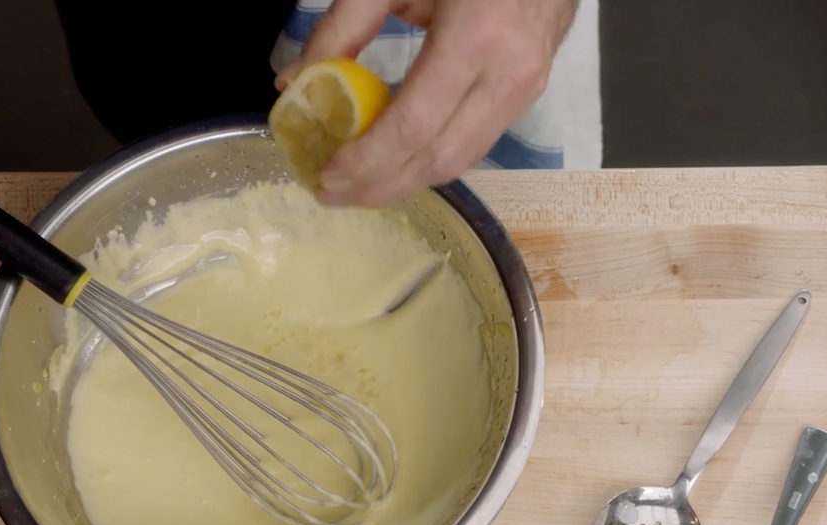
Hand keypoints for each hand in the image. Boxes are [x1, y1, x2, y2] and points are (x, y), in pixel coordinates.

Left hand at [276, 0, 577, 206]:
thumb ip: (342, 27)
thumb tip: (296, 82)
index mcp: (476, 37)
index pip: (412, 126)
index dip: (366, 161)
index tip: (326, 176)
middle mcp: (509, 73)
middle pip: (437, 159)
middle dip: (380, 187)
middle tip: (331, 195)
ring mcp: (527, 88)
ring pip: (460, 161)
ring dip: (404, 182)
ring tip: (357, 186)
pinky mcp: (530, 93)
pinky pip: (474, 143)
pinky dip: (429, 159)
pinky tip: (394, 160)